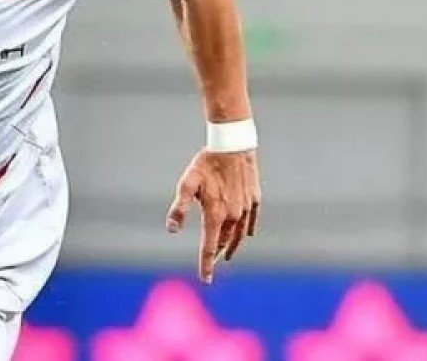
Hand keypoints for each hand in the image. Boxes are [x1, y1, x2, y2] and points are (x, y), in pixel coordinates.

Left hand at [165, 148, 260, 282]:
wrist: (233, 145)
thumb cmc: (206, 164)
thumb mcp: (187, 185)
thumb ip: (179, 209)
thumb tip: (171, 229)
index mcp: (216, 215)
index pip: (209, 248)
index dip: (206, 265)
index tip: (206, 280)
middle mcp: (233, 216)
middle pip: (224, 242)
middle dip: (217, 254)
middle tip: (212, 263)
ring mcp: (246, 209)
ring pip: (240, 235)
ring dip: (232, 246)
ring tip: (226, 254)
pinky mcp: (254, 200)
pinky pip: (251, 222)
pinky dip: (247, 231)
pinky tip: (246, 235)